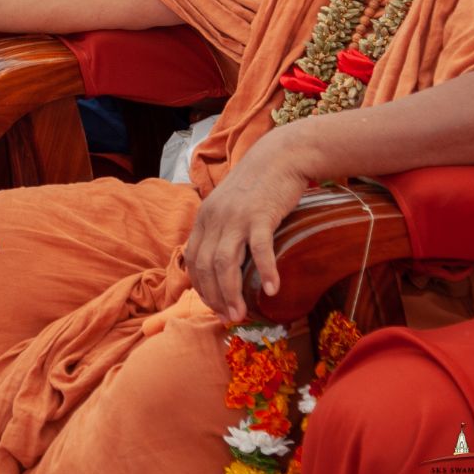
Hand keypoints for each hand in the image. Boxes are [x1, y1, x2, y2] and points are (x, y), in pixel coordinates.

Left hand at [182, 126, 312, 323]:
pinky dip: (264, 270)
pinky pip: (259, 249)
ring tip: (241, 313)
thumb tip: (221, 264)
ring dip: (231, 293)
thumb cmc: (258, 185)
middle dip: (214, 297)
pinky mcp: (261, 214)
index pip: (193, 260)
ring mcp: (236, 217)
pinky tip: (271, 289)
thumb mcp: (228, 205)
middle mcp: (215, 218)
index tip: (214, 305)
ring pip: (225, 263)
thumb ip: (221, 229)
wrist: (280, 156)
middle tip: (228, 317)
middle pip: (205, 266)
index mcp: (204, 217)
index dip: (201, 287)